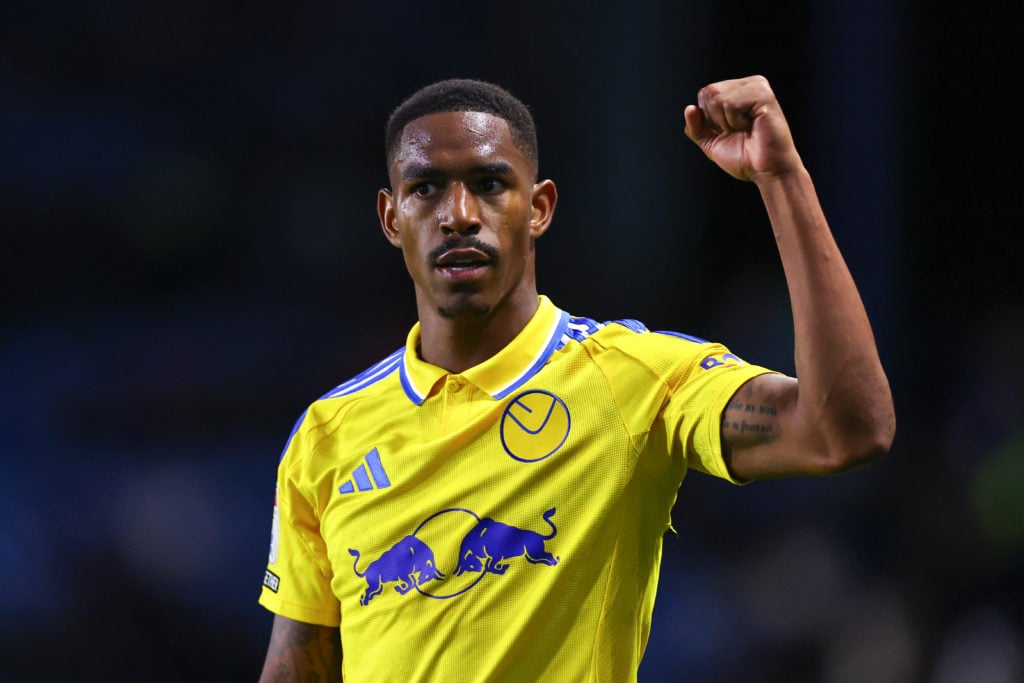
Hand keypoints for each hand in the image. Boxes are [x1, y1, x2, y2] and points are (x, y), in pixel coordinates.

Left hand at [684, 75, 802, 182]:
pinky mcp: (764, 95)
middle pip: (708, 92)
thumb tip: (689, 109)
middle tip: (737, 131)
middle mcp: (749, 85)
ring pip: (717, 97)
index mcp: (738, 91)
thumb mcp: (711, 143)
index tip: (729, 131)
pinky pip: (730, 104)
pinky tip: (752, 126)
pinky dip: (735, 121)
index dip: (708, 118)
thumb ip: (696, 127)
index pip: (704, 93)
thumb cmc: (745, 158)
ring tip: (746, 129)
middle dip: (715, 119)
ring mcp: (758, 87)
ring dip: (726, 122)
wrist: (766, 172)